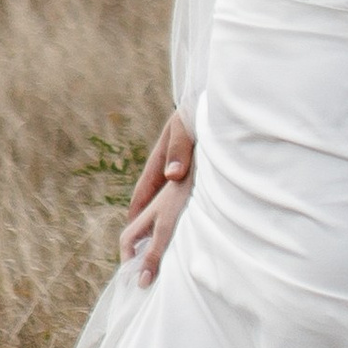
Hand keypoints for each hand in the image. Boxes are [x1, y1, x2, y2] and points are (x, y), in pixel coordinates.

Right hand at [119, 108, 195, 281]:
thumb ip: (180, 149)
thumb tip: (172, 176)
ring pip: (169, 197)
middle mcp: (168, 165)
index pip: (144, 192)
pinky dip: (183, 206)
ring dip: (165, 216)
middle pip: (153, 199)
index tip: (130, 236)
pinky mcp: (196, 166)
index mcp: (161, 159)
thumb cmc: (199, 111)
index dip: (137, 214)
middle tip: (143, 247)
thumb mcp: (187, 126)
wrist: (217, 100)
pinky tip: (192, 217)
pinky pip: (185, 192)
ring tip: (164, 239)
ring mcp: (181, 166)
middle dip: (147, 221)